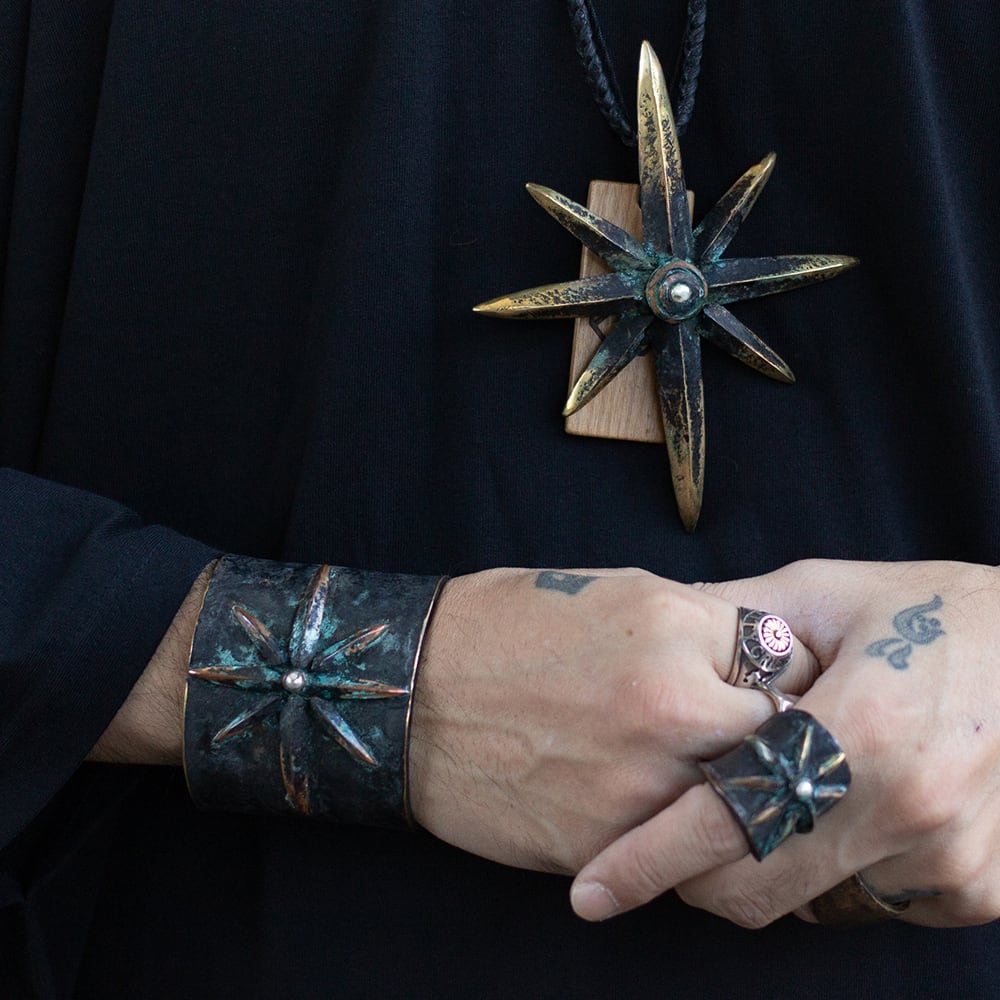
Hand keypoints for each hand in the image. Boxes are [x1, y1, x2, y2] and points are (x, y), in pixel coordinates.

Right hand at [408, 567, 816, 874]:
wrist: (411, 692)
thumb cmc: (509, 626)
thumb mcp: (615, 592)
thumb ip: (700, 625)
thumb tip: (761, 659)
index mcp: (675, 629)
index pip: (788, 660)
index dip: (789, 675)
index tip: (780, 686)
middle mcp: (671, 708)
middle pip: (785, 739)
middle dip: (784, 740)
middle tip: (767, 740)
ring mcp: (642, 786)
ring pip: (749, 808)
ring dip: (749, 798)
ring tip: (723, 780)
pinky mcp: (610, 846)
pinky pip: (687, 853)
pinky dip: (693, 839)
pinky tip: (670, 814)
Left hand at [570, 559, 999, 927]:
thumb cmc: (932, 611)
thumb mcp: (829, 593)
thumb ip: (740, 619)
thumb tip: (658, 630)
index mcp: (861, 732)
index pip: (725, 819)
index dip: (647, 861)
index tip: (591, 892)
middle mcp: (907, 812)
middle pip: (752, 889)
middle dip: (693, 872)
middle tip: (675, 829)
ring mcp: (948, 862)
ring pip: (804, 905)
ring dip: (765, 868)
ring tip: (777, 796)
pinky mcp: (976, 891)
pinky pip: (866, 903)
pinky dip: (831, 871)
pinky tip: (845, 809)